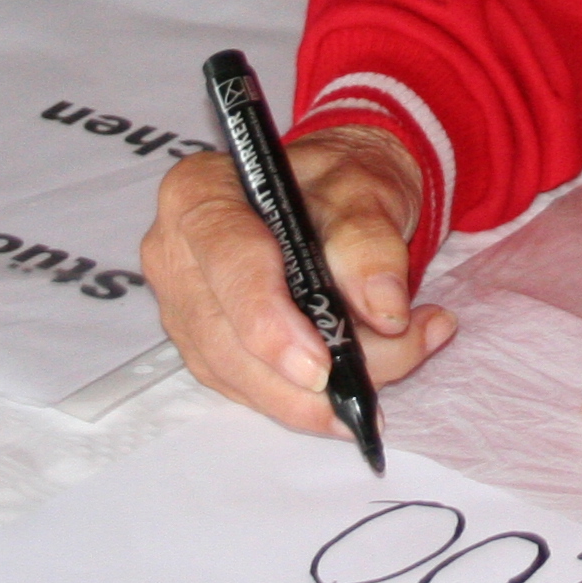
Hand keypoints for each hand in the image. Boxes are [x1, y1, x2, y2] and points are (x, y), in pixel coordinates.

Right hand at [143, 125, 453, 438]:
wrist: (339, 200)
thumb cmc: (341, 184)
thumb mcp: (366, 191)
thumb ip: (370, 243)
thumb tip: (384, 310)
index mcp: (198, 194)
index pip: (226, 263)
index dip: (269, 322)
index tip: (321, 366)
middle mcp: (176, 254)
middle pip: (226, 337)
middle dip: (305, 374)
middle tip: (385, 373)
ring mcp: (185, 308)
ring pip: (241, 377)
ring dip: (319, 393)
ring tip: (405, 354)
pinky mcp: (206, 348)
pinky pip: (253, 391)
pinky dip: (311, 398)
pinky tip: (371, 375)